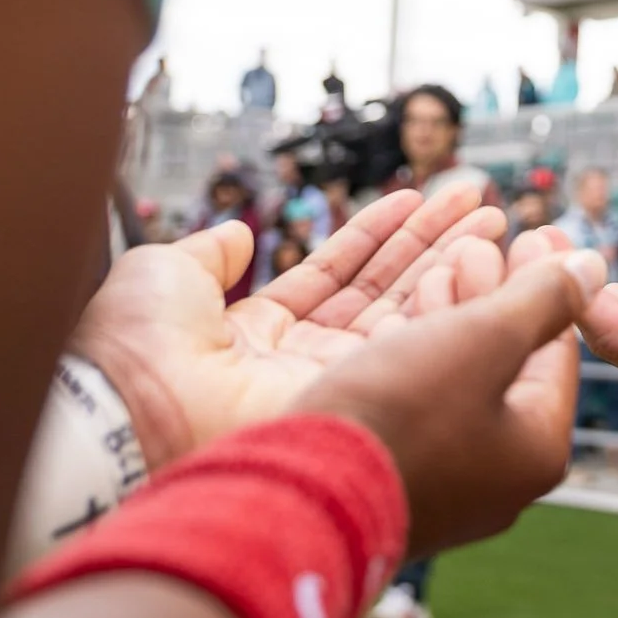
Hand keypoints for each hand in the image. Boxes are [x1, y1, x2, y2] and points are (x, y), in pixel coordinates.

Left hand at [73, 184, 504, 469]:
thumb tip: (235, 233)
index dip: (378, 233)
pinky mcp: (348, 400)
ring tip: (491, 218)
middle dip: (433, 244)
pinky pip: (402, 342)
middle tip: (482, 205)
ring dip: (451, 262)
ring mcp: (328, 382)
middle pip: (382, 290)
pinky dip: (439, 299)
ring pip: (404, 312)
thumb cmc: (131, 351)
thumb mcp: (164, 274)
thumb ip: (209, 252)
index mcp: (255, 330)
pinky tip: (468, 257)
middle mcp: (300, 358)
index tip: (419, 197)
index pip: (334, 273)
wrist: (126, 419)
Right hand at [301, 229, 607, 554]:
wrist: (296, 498)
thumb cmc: (402, 413)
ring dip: (450, 312)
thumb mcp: (487, 338)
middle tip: (480, 241)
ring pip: (457, 376)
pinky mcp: (387, 475)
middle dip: (493, 291)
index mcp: (536, 448)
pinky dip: (412, 350)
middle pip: (506, 360)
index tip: (535, 229)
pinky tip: (394, 314)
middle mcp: (495, 476)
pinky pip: (414, 399)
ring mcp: (440, 480)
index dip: (546, 279)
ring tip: (441, 265)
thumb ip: (544, 298)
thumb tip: (594, 265)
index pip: (557, 346)